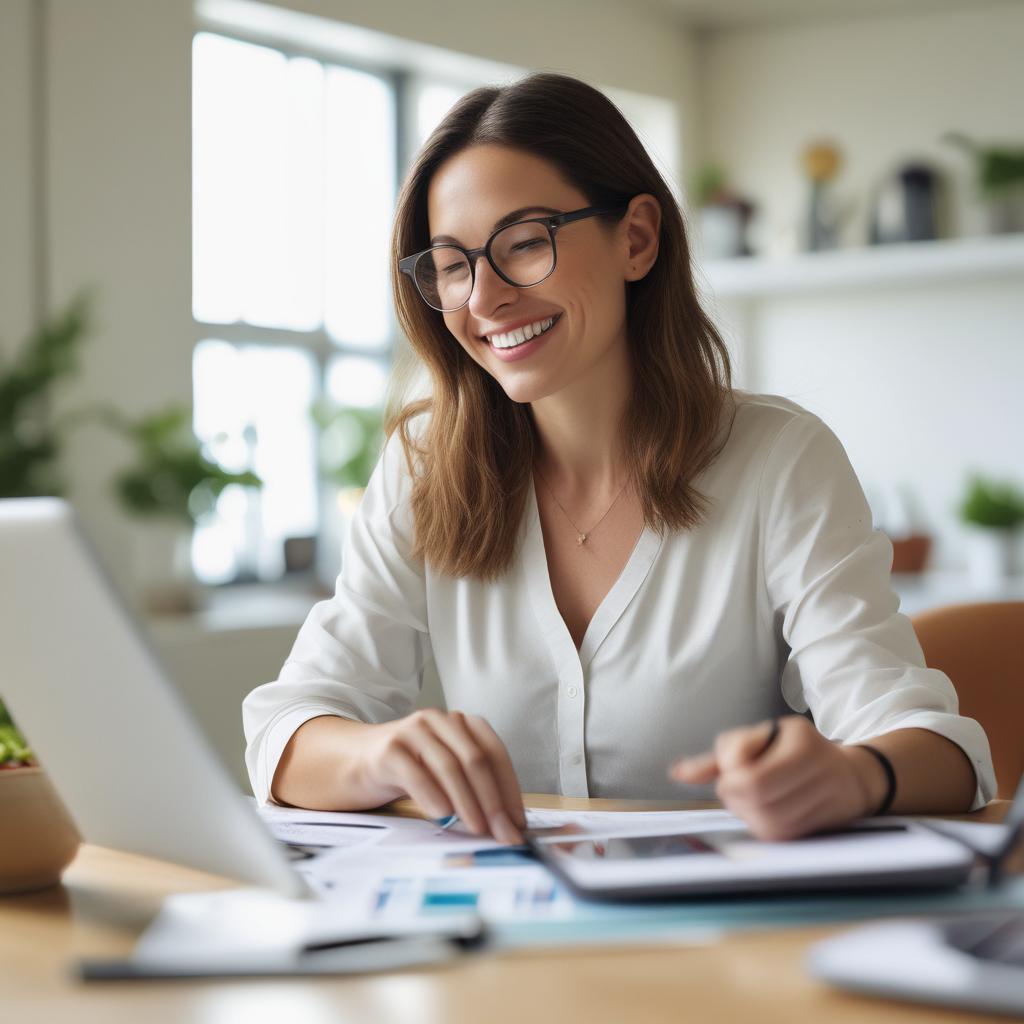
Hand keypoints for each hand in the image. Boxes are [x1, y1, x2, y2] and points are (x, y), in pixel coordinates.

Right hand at [360, 709, 526, 844]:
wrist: (355, 762)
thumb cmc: (408, 771)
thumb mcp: (444, 773)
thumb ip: (472, 787)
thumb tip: (506, 824)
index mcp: (461, 723)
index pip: (495, 753)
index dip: (510, 789)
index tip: (517, 822)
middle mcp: (440, 720)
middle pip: (476, 759)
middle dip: (494, 800)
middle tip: (503, 833)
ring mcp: (414, 730)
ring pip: (449, 766)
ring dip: (468, 802)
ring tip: (477, 829)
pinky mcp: (389, 748)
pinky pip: (416, 773)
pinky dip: (433, 796)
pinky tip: (442, 816)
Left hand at [668, 715, 882, 840]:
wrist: (850, 775)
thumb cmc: (791, 751)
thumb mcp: (759, 739)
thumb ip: (721, 756)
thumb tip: (678, 774)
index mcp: (801, 742)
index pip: (750, 774)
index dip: (729, 776)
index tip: (731, 769)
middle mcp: (820, 770)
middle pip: (758, 800)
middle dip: (735, 798)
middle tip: (734, 788)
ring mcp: (828, 799)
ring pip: (770, 823)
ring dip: (747, 814)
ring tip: (748, 799)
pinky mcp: (825, 825)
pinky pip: (783, 836)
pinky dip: (764, 827)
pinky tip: (764, 812)